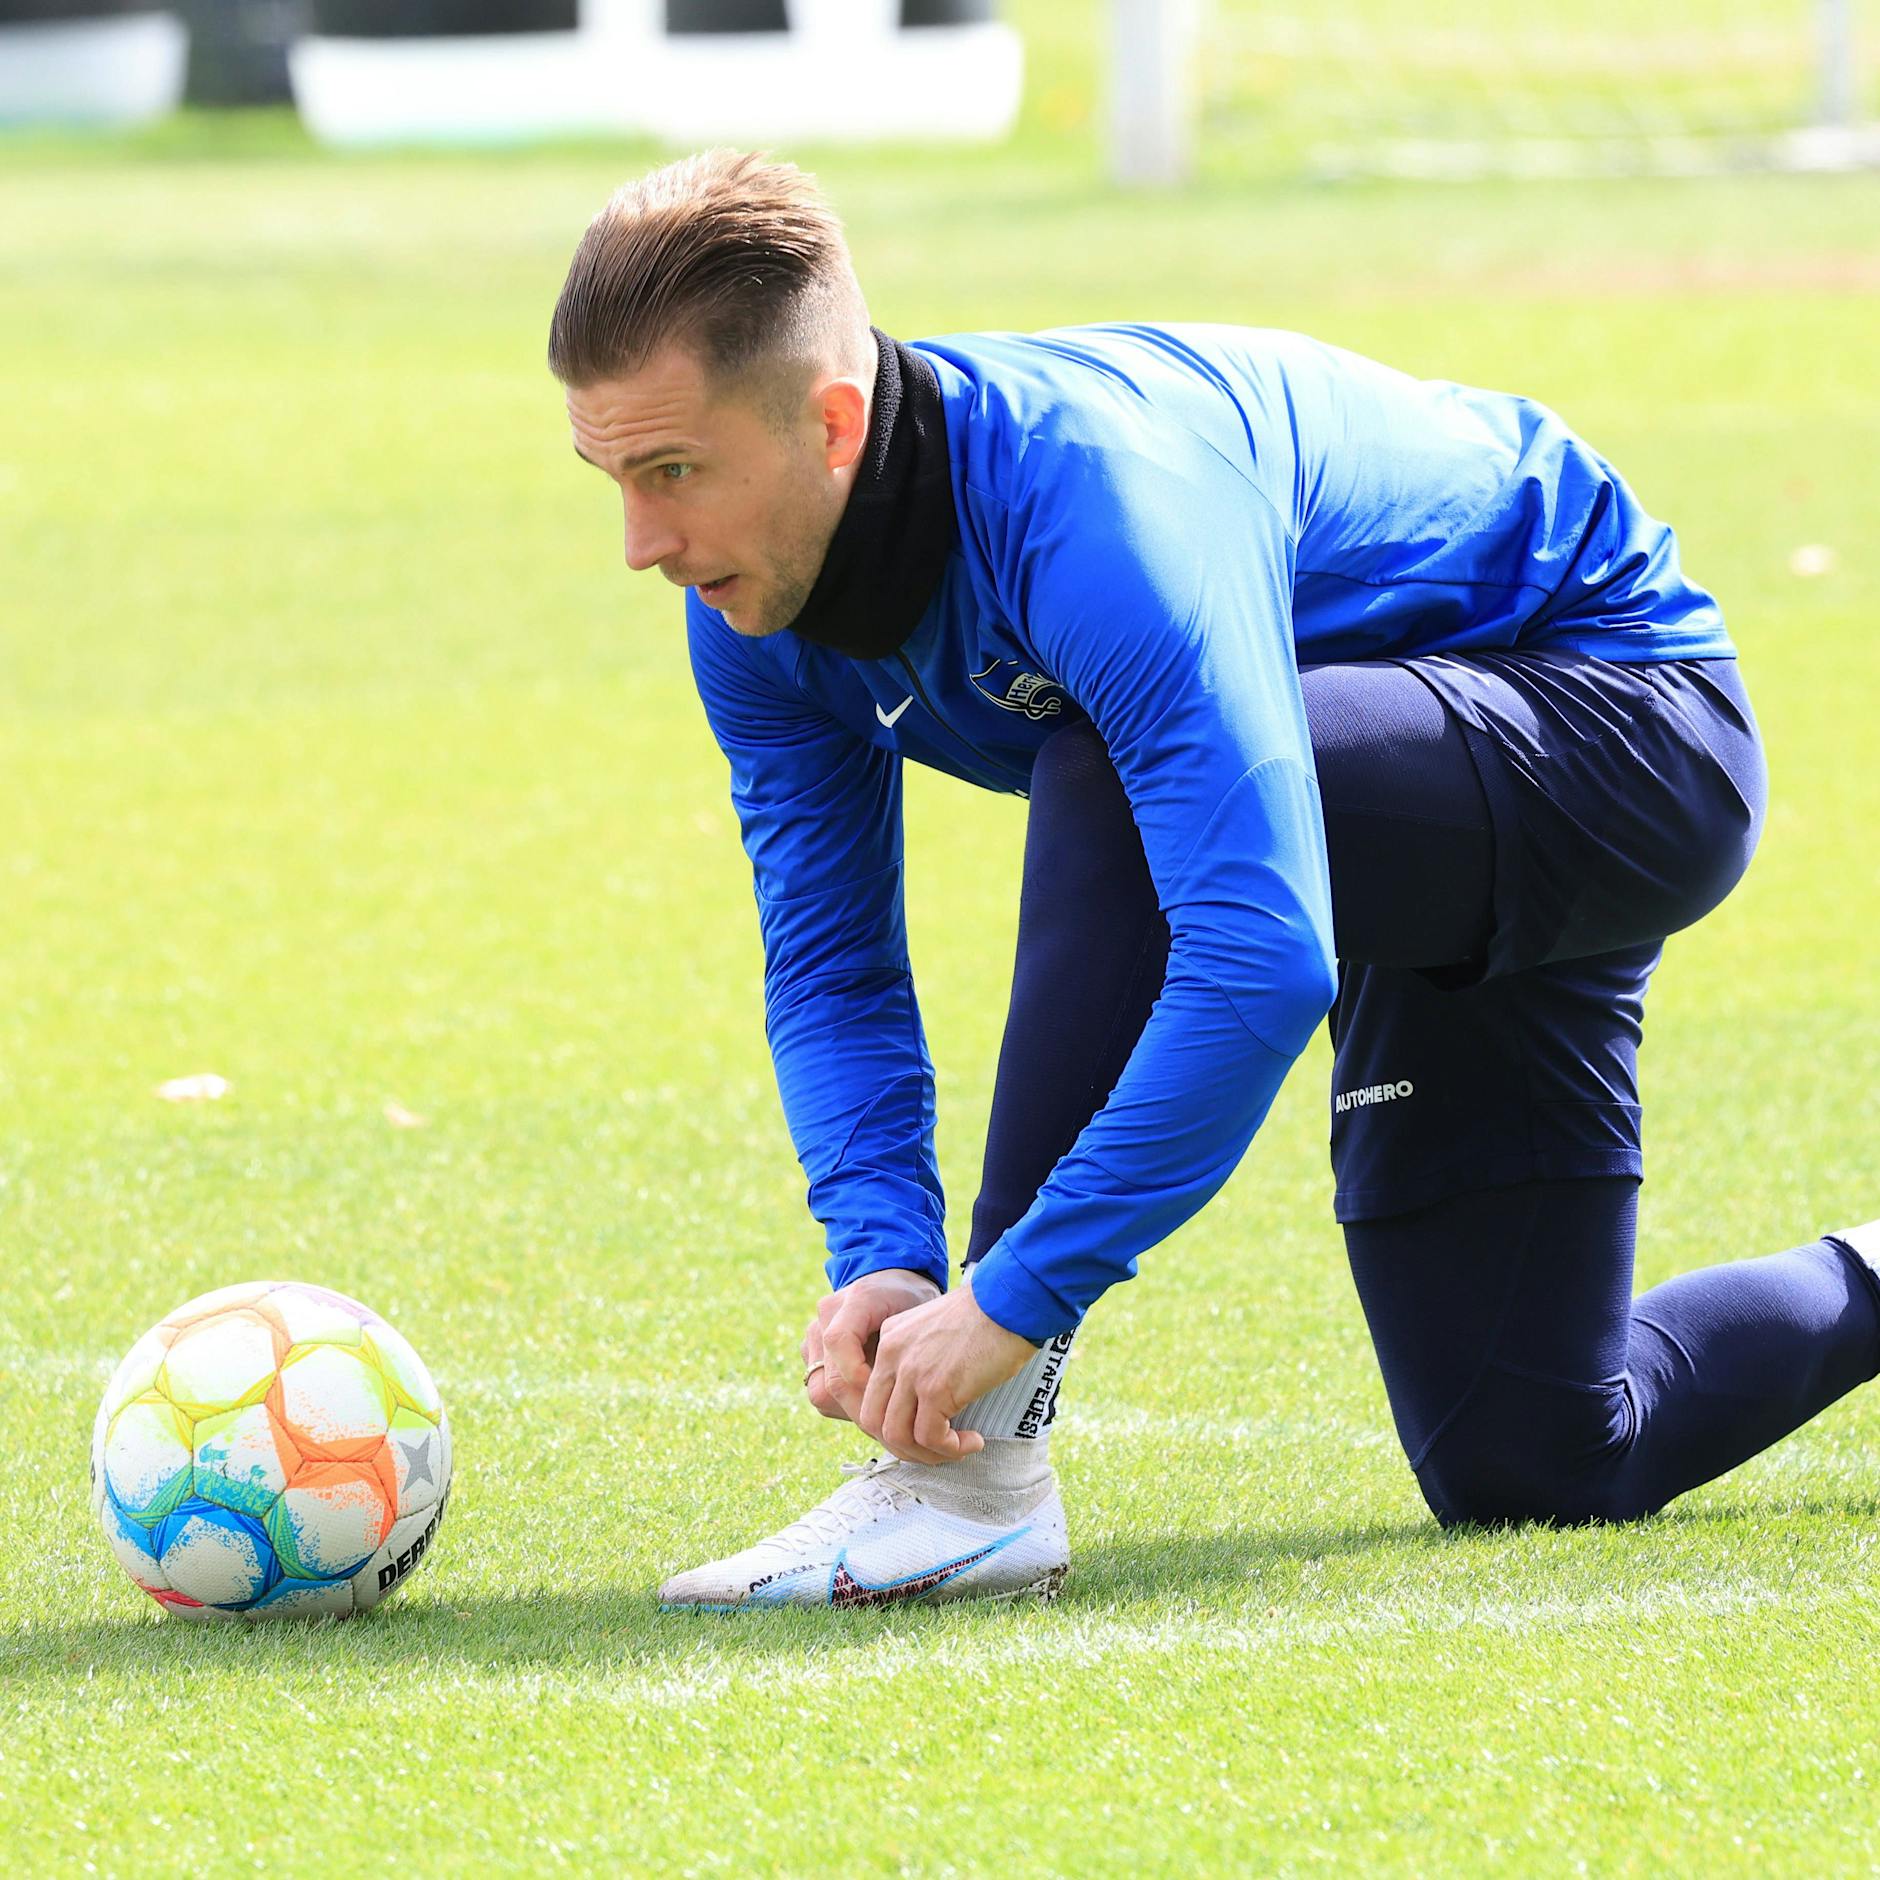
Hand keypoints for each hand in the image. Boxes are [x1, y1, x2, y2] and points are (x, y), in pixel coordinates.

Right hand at [801, 1269, 939, 1424]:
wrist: (892, 1282)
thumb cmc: (911, 1301)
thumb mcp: (919, 1315)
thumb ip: (904, 1348)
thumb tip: (901, 1397)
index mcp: (855, 1300)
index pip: (839, 1341)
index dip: (860, 1377)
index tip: (891, 1394)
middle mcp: (826, 1315)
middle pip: (828, 1379)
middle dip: (861, 1409)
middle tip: (893, 1424)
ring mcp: (814, 1334)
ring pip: (819, 1392)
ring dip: (851, 1411)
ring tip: (883, 1416)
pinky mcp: (811, 1352)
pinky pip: (820, 1390)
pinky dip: (845, 1405)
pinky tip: (871, 1403)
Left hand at [857, 1269, 1037, 1465]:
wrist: (1010, 1301)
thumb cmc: (988, 1314)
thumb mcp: (939, 1330)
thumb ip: (922, 1357)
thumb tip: (929, 1402)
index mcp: (890, 1338)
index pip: (871, 1395)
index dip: (893, 1422)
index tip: (923, 1429)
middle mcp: (892, 1355)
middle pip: (873, 1420)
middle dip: (902, 1446)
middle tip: (936, 1448)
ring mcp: (911, 1372)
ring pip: (897, 1436)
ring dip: (926, 1454)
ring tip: (956, 1449)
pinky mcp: (936, 1389)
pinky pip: (930, 1438)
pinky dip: (951, 1449)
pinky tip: (973, 1441)